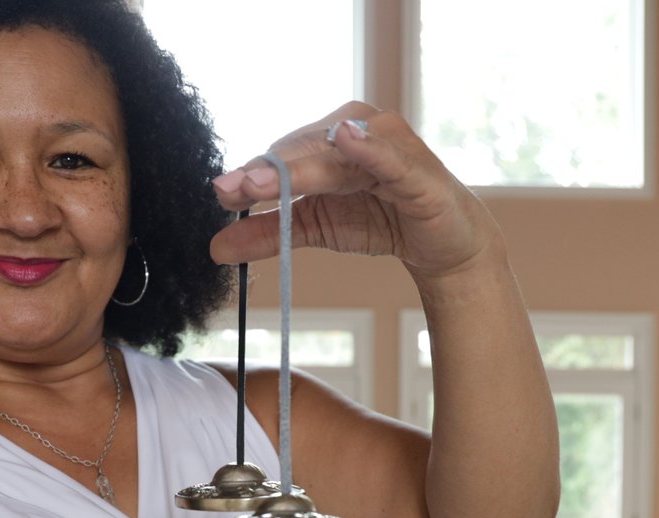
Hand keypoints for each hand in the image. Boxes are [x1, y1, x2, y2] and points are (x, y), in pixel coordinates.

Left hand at [208, 103, 500, 283]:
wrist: (442, 246)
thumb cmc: (380, 221)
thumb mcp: (314, 228)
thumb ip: (267, 233)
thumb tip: (216, 247)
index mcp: (326, 138)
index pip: (281, 154)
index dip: (251, 173)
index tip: (220, 191)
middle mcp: (355, 129)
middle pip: (302, 151)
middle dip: (267, 172)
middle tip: (233, 189)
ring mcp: (388, 145)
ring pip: (334, 157)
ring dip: (300, 167)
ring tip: (263, 180)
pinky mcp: (417, 169)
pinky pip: (388, 157)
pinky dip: (368, 148)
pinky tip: (346, 139)